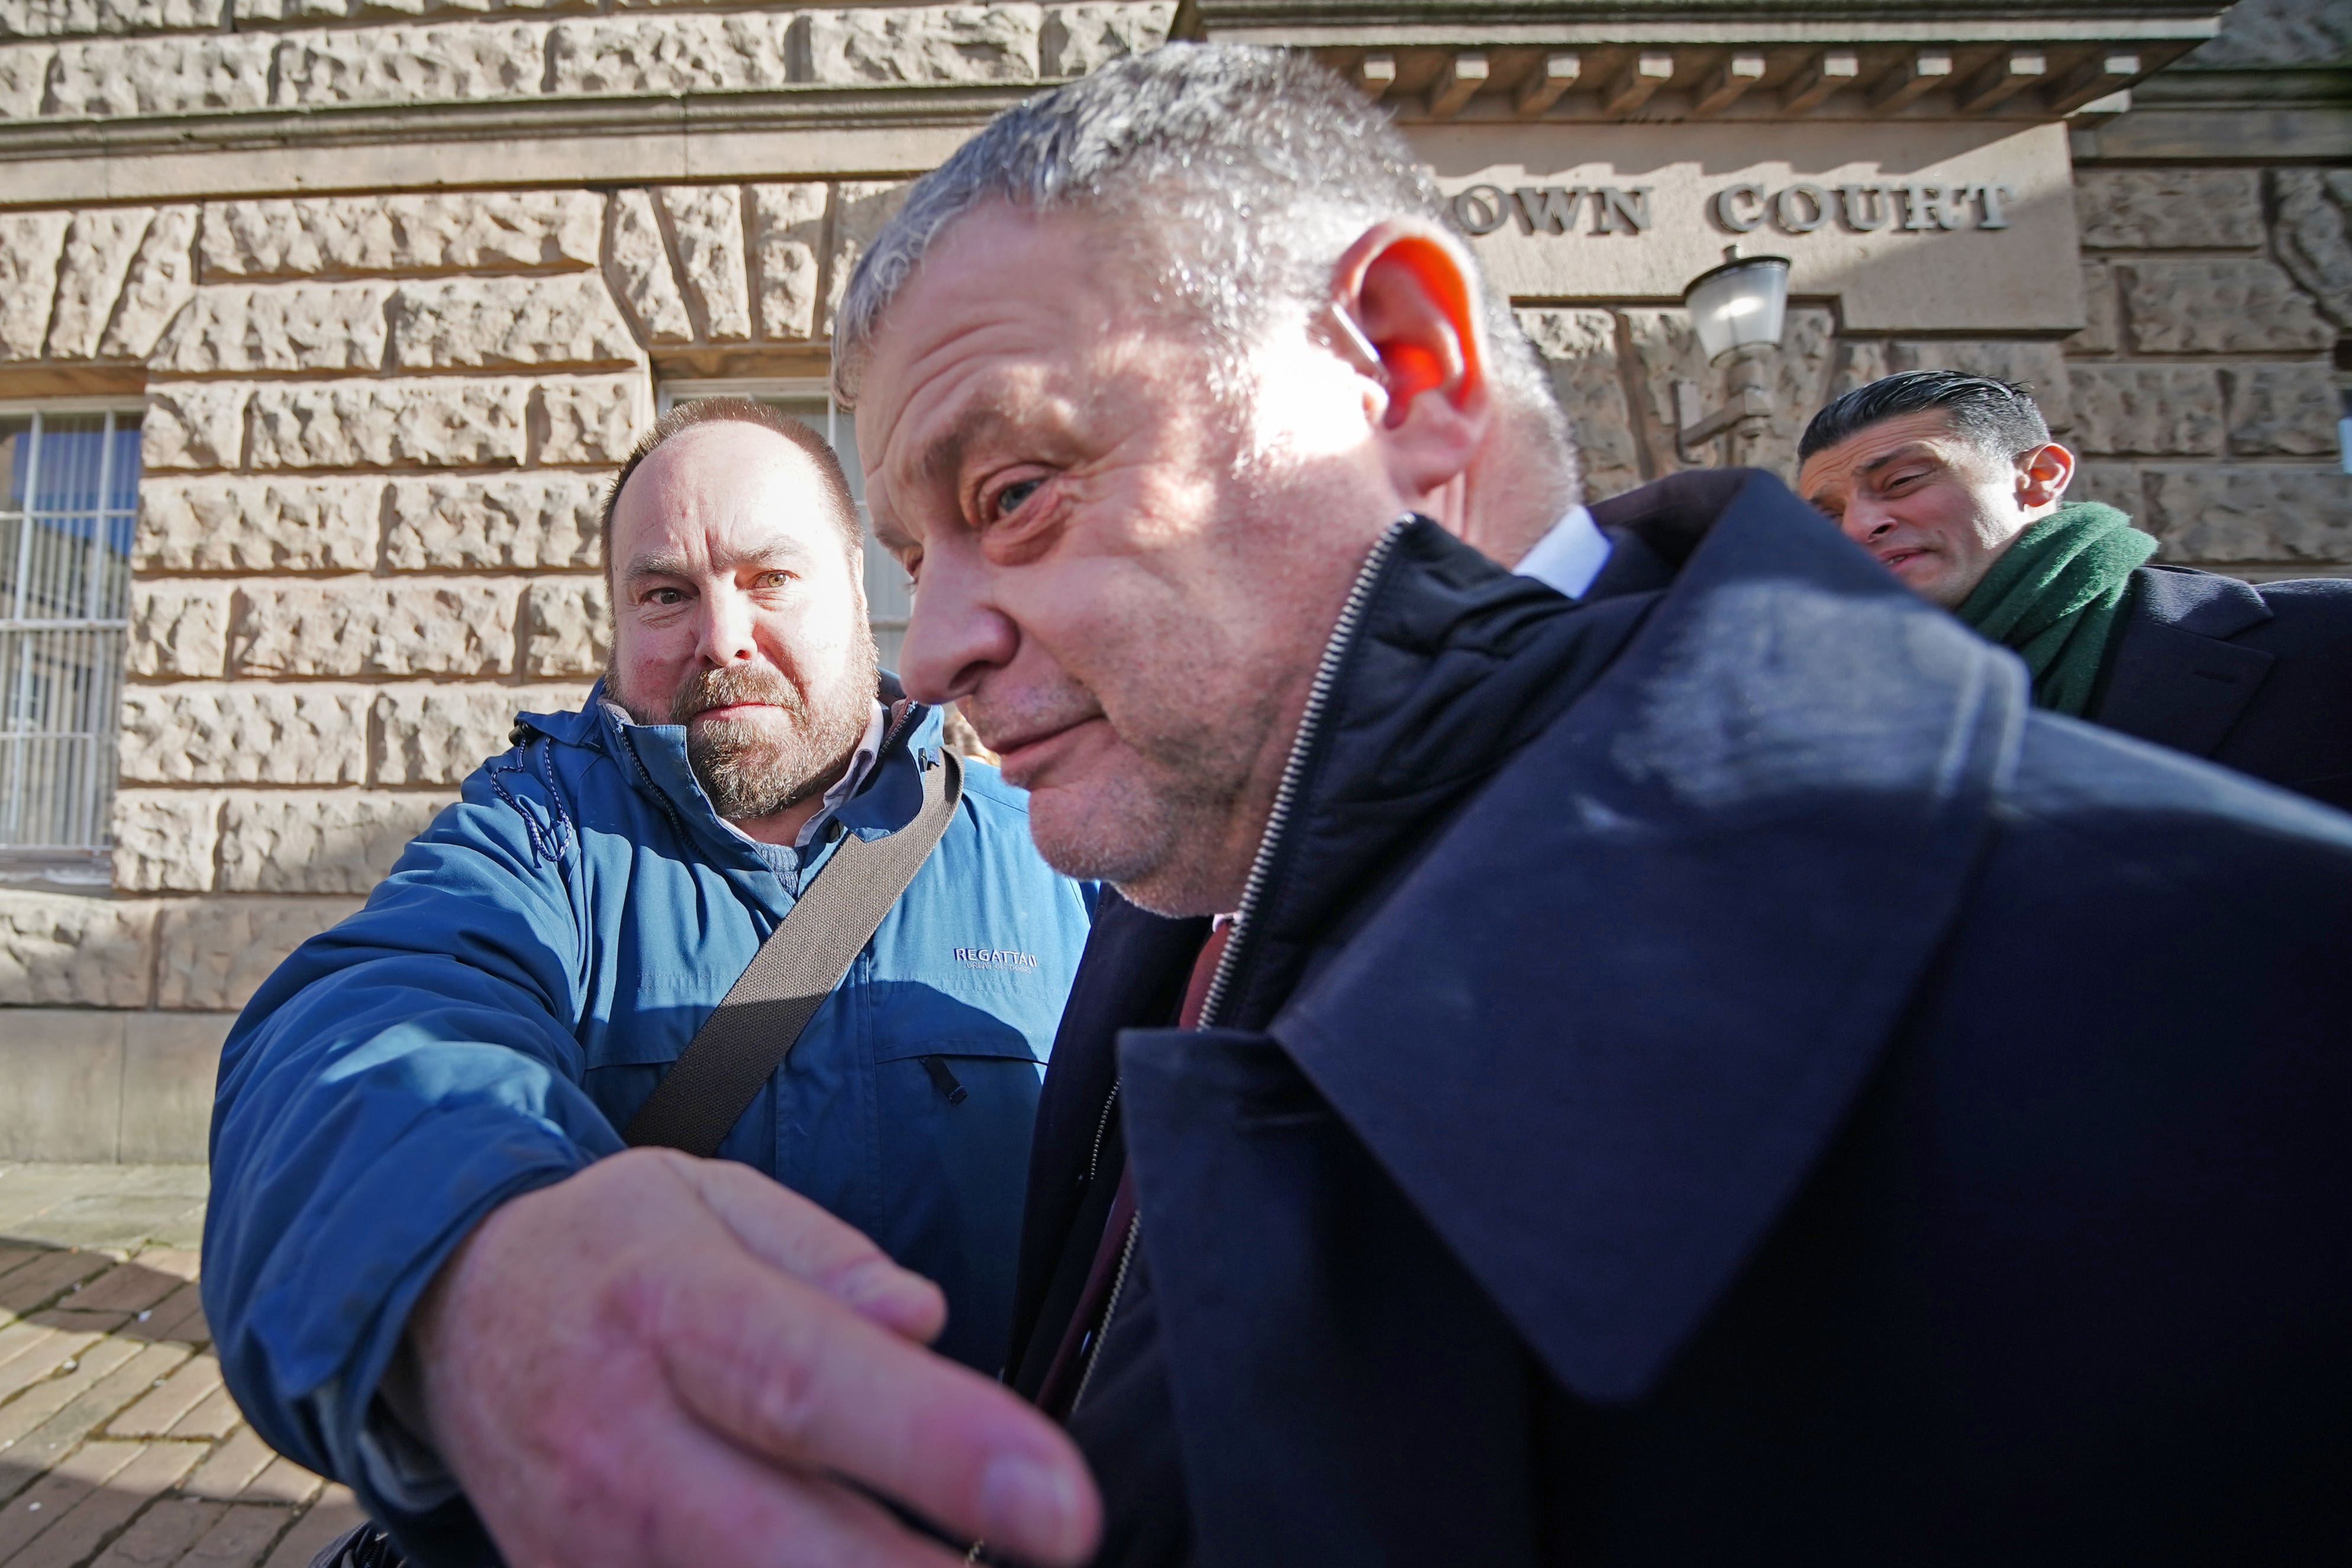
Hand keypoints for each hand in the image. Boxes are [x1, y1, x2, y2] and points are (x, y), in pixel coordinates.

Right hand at [411, 1148, 1100, 1566]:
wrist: (454, 1315)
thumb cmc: (617, 1252)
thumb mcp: (715, 1200)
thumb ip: (828, 1260)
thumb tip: (920, 1319)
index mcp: (668, 1310)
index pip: (813, 1387)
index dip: (943, 1453)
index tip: (1062, 1505)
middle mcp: (620, 1443)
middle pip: (785, 1546)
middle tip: (1054, 1559)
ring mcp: (588, 1547)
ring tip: (961, 1559)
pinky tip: (877, 1565)